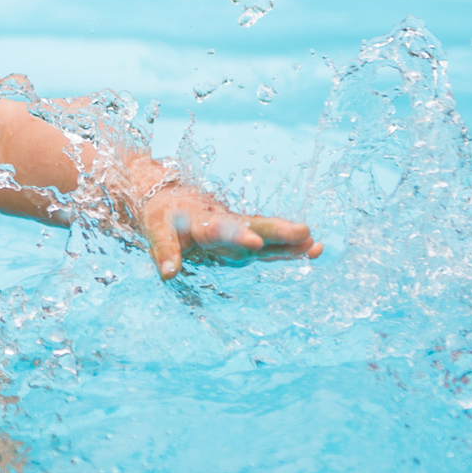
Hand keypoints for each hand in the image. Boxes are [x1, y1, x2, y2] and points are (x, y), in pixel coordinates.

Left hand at [139, 184, 321, 280]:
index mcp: (203, 220)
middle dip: (277, 231)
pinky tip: (314, 250)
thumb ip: (164, 251)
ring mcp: (240, 230)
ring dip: (290, 240)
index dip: (237, 236)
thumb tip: (168, 274)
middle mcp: (227, 222)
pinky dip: (290, 247)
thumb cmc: (163, 215)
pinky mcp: (246, 238)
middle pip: (255, 226)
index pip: (221, 229)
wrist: (170, 198)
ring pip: (267, 233)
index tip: (254, 243)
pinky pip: (270, 243)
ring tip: (315, 245)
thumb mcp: (156, 230)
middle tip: (302, 233)